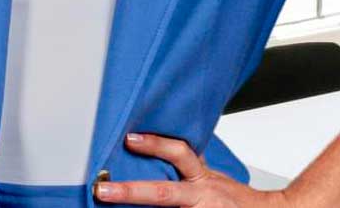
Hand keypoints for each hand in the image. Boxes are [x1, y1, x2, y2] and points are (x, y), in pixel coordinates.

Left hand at [93, 131, 292, 206]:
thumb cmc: (236, 201)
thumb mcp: (211, 178)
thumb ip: (188, 169)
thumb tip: (157, 154)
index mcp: (203, 179)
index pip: (179, 154)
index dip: (153, 145)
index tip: (129, 138)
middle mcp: (201, 196)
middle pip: (163, 192)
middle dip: (130, 191)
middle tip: (103, 190)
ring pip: (167, 207)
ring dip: (141, 206)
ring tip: (113, 202)